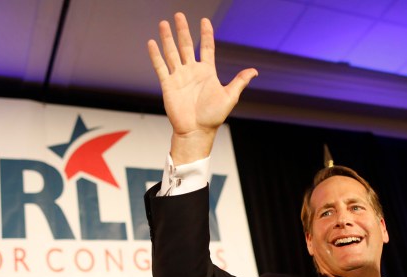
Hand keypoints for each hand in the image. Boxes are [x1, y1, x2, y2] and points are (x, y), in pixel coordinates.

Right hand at [147, 12, 256, 163]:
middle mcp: (192, 71)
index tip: (204, 20)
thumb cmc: (213, 117)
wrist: (196, 131)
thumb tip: (254, 71)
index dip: (206, 34)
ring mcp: (179, 77)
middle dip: (183, 30)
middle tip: (179, 15)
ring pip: (172, 52)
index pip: (206, 47)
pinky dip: (156, 55)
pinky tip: (152, 43)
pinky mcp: (168, 85)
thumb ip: (239, 81)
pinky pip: (161, 67)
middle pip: (186, 45)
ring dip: (168, 38)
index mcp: (207, 72)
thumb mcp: (230, 96)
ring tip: (164, 23)